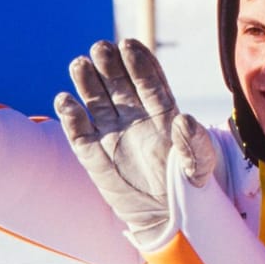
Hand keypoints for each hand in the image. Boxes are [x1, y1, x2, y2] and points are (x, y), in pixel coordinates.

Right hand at [55, 39, 213, 242]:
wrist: (167, 219)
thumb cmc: (188, 188)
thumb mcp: (199, 167)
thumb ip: (194, 144)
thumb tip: (185, 119)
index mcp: (163, 114)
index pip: (150, 82)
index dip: (140, 64)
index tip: (130, 44)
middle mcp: (135, 119)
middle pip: (120, 86)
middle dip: (111, 66)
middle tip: (100, 47)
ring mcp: (114, 135)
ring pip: (98, 103)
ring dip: (88, 83)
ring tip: (79, 64)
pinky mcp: (95, 157)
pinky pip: (81, 135)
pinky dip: (72, 119)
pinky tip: (64, 100)